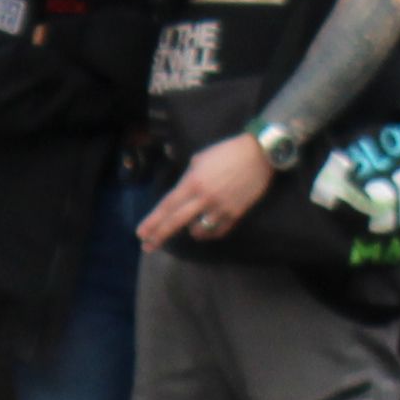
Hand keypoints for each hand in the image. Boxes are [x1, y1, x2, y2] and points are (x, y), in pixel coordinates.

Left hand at [139, 133, 277, 249]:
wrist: (259, 155)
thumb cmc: (227, 151)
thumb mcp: (200, 159)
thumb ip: (188, 178)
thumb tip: (182, 192)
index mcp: (193, 182)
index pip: (167, 206)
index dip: (152, 221)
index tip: (141, 233)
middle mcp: (204, 198)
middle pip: (176, 222)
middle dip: (159, 235)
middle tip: (148, 247)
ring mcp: (220, 208)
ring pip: (198, 231)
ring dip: (190, 231)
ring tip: (189, 228)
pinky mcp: (236, 214)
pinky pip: (217, 231)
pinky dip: (209, 232)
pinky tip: (205, 229)